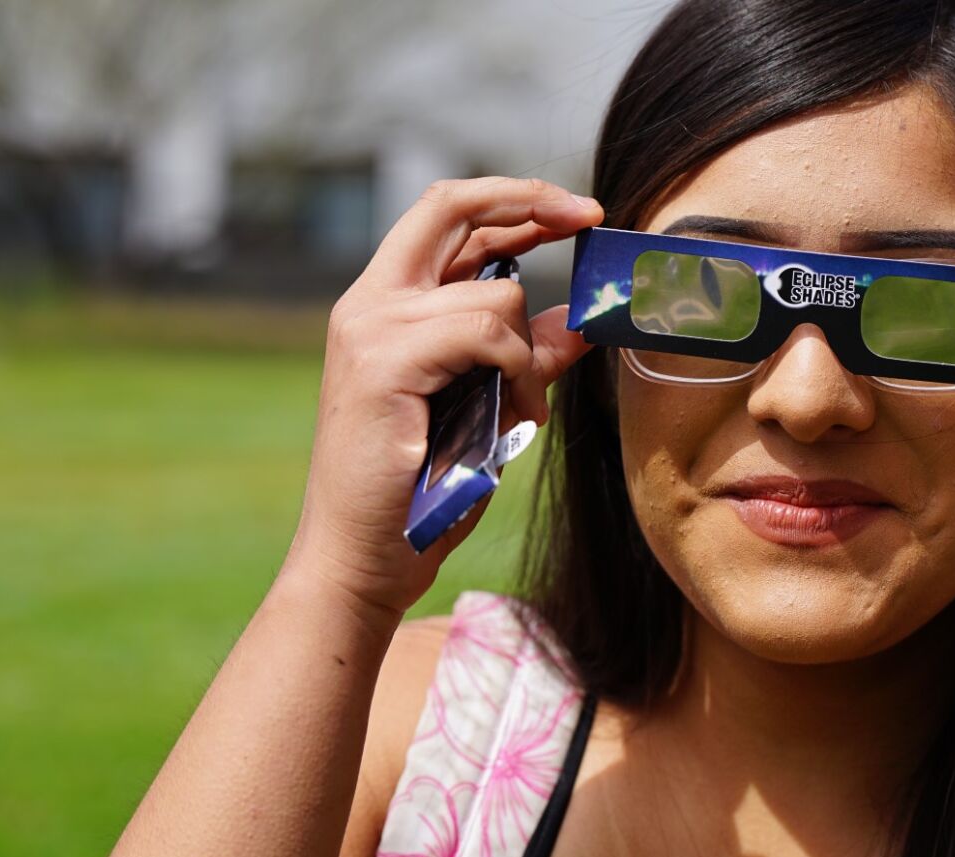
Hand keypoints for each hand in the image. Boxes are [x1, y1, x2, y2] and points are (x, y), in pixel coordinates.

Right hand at [285, 177, 602, 618]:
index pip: (446, 216)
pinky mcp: (385, 361)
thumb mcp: (489, 407)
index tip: (575, 211)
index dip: (513, 200)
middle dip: (530, 200)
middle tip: (589, 216)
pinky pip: (487, 333)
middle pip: (451, 206)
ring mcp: (371, 327)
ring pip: (494, 294)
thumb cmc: (422, 492)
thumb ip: (524, 356)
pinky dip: (519, 372)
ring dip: (531, 355)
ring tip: (525, 411)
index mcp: (384, 306)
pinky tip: (517, 415)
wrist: (365, 558)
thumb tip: (579, 319)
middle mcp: (369, 302)